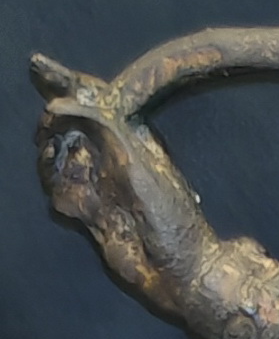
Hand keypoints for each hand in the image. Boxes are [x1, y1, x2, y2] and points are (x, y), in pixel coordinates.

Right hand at [33, 56, 213, 313]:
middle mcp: (111, 156)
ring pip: (58, 158)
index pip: (92, 100)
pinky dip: (57, 189)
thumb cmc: (171, 218)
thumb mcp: (136, 162)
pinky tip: (67, 198)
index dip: (65, 83)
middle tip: (48, 128)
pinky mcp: (90, 212)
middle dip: (52, 121)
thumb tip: (67, 104)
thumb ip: (104, 129)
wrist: (179, 271)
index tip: (39, 67)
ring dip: (49, 156)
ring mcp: (99, 184)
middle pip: (68, 126)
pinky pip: (61, 192)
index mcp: (129, 137)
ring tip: (52, 156)